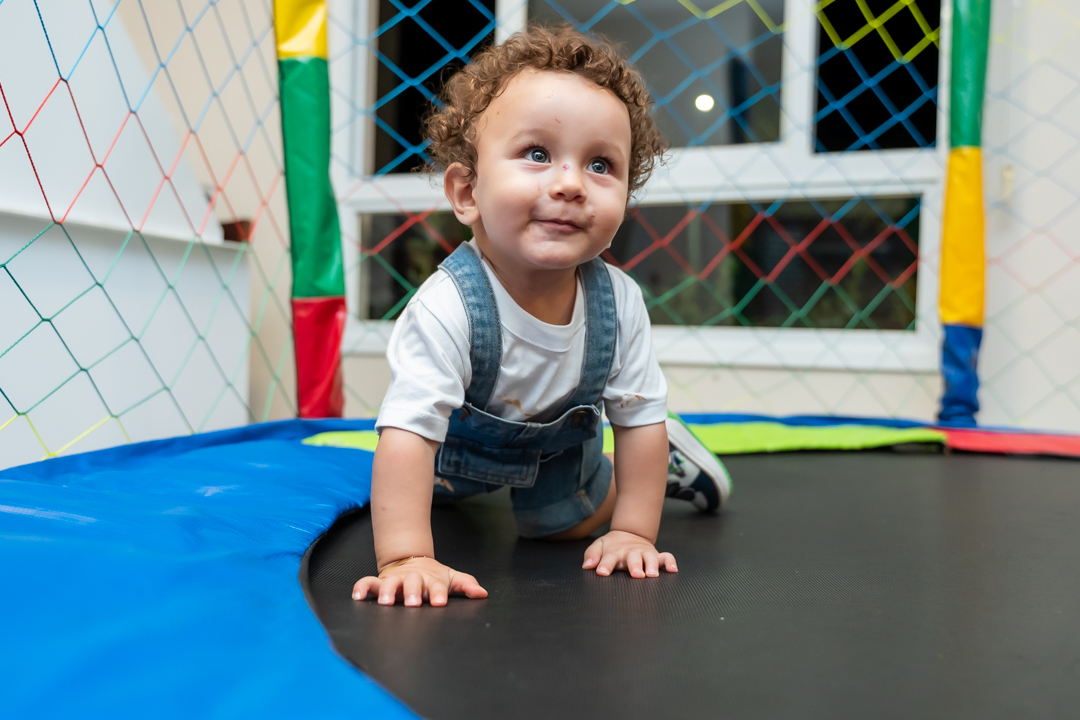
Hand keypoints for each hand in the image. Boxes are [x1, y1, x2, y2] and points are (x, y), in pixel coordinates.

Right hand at [352, 556, 487, 606]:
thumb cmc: (433, 576)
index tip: (439, 602)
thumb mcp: (450, 579)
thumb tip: (483, 593)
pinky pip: (367, 583)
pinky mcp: (379, 582)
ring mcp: (394, 580)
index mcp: (430, 580)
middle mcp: (411, 580)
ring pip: (389, 584)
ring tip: (386, 602)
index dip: (437, 594)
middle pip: (412, 584)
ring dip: (387, 592)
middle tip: (414, 603)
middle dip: (412, 593)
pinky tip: (357, 596)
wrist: (412, 561)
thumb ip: (466, 585)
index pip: (435, 587)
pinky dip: (361, 587)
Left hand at [582, 530, 677, 577]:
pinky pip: (666, 557)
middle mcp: (631, 553)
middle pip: (633, 558)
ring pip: (650, 558)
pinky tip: (672, 569)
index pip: (609, 558)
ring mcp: (645, 554)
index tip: (602, 572)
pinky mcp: (656, 555)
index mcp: (615, 552)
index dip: (605, 565)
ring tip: (652, 574)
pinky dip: (670, 562)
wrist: (629, 533)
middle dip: (635, 566)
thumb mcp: (599, 546)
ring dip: (652, 565)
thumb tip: (587, 566)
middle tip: (636, 575)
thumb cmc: (612, 546)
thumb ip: (592, 555)